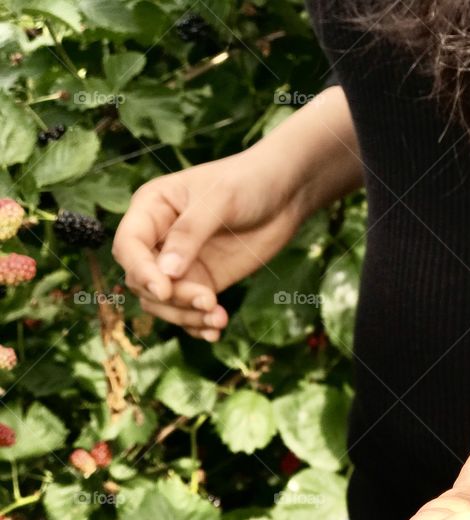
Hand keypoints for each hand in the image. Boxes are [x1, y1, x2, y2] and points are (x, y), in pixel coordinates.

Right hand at [113, 149, 309, 341]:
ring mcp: (181, 263)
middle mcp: (159, 239)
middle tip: (208, 301)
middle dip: (171, 298)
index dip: (141, 271)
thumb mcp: (219, 200)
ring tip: (218, 319)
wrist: (285, 193)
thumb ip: (190, 234)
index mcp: (151, 208)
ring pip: (163, 302)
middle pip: (143, 281)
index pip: (128, 246)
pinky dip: (198, 325)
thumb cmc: (248, 182)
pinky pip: (189, 310)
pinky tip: (215, 332)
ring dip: (186, 316)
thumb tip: (165, 273)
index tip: (164, 290)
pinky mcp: (204, 281)